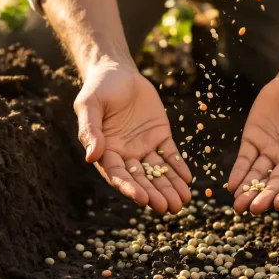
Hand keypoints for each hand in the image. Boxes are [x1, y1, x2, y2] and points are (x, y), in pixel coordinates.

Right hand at [75, 65, 191, 212]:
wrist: (118, 71)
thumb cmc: (98, 88)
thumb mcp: (89, 105)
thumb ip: (90, 130)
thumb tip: (91, 157)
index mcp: (105, 151)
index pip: (118, 175)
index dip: (130, 188)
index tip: (143, 199)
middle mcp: (125, 154)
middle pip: (141, 179)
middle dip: (155, 194)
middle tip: (168, 207)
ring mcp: (143, 147)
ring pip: (158, 172)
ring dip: (170, 187)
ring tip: (183, 202)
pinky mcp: (160, 137)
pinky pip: (171, 155)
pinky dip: (179, 168)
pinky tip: (188, 180)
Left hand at [227, 76, 278, 213]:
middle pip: (275, 183)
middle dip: (264, 196)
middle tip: (252, 209)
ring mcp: (270, 152)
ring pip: (258, 176)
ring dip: (248, 191)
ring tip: (238, 205)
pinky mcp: (253, 141)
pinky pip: (244, 160)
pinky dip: (238, 173)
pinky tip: (232, 186)